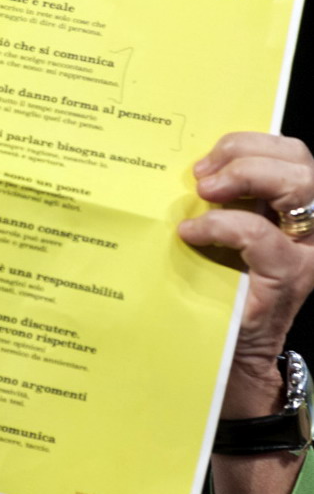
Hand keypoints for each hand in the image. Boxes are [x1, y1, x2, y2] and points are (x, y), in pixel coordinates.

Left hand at [178, 132, 313, 416]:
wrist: (233, 351)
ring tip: (204, 191)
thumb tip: (191, 167)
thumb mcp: (225, 232)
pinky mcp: (288, 278)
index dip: (249, 142)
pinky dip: (221, 224)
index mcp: (294, 206)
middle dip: (245, 153)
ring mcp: (306, 251)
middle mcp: (310, 225)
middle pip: (299, 160)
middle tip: (201, 175)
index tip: (205, 159)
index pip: (290, 152)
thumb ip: (223, 200)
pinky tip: (191, 233)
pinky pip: (259, 234)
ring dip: (245, 176)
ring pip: (298, 185)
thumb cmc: (223, 286)